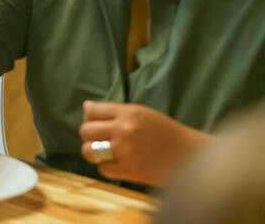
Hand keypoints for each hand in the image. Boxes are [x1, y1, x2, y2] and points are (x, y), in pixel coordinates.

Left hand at [79, 100, 209, 186]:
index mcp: (129, 112)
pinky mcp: (130, 170)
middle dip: (89, 136)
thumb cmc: (167, 132)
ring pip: (89, 151)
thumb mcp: (143, 114)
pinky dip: (108, 168)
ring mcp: (125, 151)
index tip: (96, 122)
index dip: (90, 117)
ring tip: (104, 153)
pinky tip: (118, 164)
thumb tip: (86, 107)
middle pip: (85, 131)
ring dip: (93, 153)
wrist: (191, 155)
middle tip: (100, 139)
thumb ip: (114, 111)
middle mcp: (124, 130)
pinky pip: (103, 169)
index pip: (92, 111)